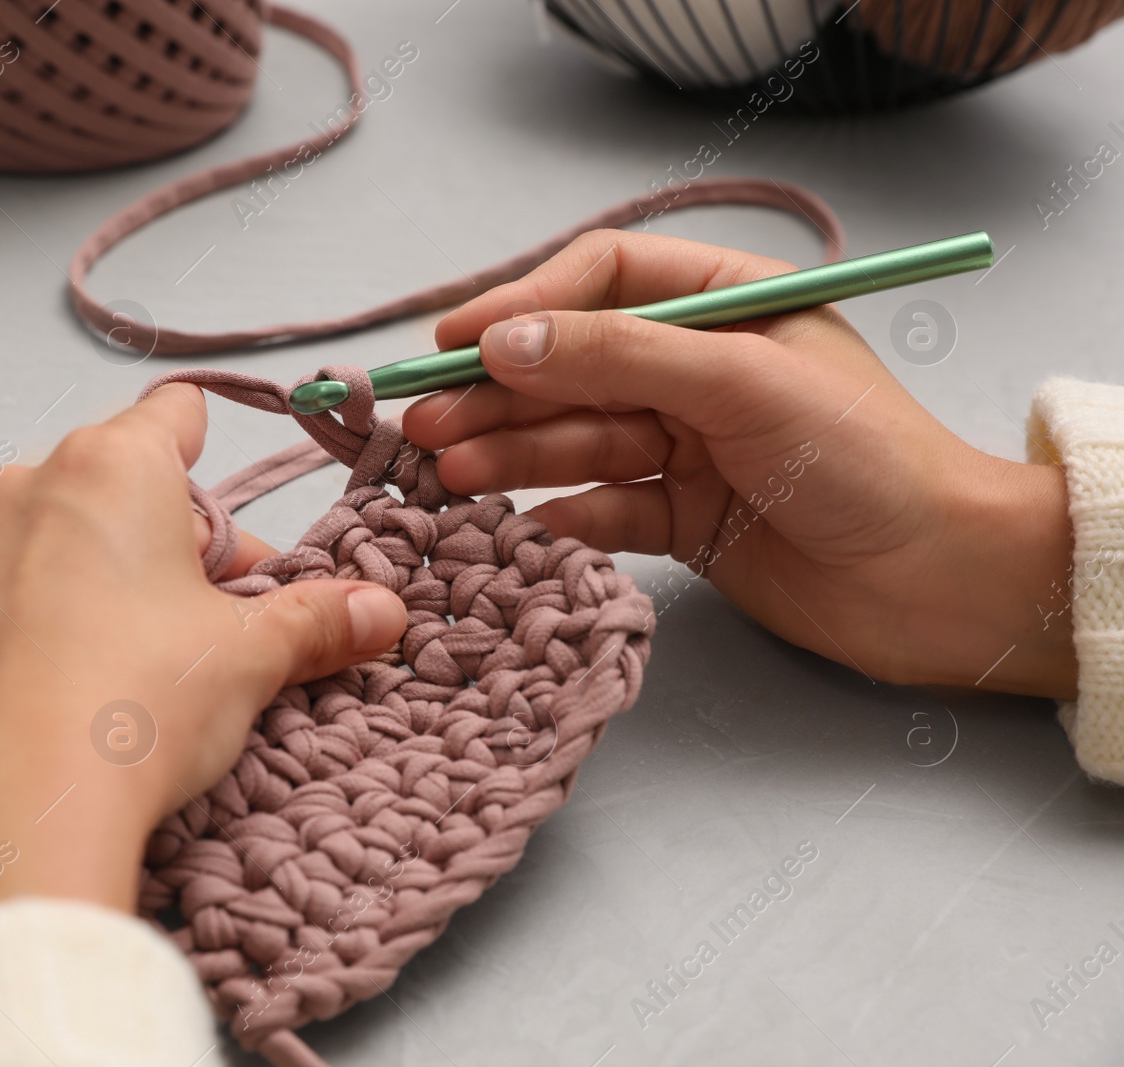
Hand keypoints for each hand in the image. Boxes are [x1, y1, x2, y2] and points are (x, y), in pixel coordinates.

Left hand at [0, 384, 407, 932]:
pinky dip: (37, 631)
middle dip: (174, 547)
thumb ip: (316, 622)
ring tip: (141, 668)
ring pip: (54, 545)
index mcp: (113, 468)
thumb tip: (381, 612)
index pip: (173, 412)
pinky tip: (69, 698)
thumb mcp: (248, 658)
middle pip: (120, 490)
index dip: (211, 449)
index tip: (229, 515)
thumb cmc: (135, 703)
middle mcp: (28, 491)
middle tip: (218, 623)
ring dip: (103, 584)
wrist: (9, 808)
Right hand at [402, 230, 1076, 698]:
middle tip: (423, 424)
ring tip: (447, 474)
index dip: (524, 304)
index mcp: (725, 304)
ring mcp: (688, 445)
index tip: (455, 341)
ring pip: (577, 440)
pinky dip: (563, 514)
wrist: (939, 582)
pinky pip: (603, 507)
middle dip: (498, 395)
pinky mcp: (684, 518)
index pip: (601, 278)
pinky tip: (523, 525)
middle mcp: (699, 368)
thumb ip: (617, 357)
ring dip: (511, 455)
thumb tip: (501, 342)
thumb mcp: (739, 383)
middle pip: (574, 367)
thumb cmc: (865, 460)